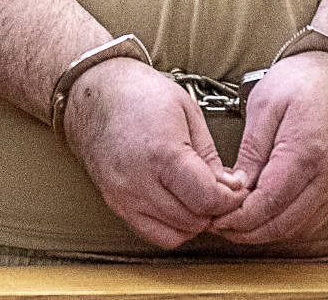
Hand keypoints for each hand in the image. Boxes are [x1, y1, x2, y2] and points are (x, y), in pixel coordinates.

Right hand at [62, 57, 247, 248]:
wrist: (93, 92)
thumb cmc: (138, 93)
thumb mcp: (187, 111)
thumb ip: (210, 156)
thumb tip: (230, 188)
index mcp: (161, 153)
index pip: (208, 200)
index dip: (230, 198)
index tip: (233, 188)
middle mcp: (138, 180)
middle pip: (194, 220)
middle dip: (214, 208)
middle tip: (216, 188)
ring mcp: (123, 195)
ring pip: (177, 233)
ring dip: (193, 219)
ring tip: (195, 195)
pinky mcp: (114, 203)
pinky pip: (154, 235)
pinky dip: (172, 226)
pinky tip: (176, 203)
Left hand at [210, 51, 327, 244]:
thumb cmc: (301, 82)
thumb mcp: (264, 105)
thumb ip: (251, 150)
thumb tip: (235, 186)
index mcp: (306, 152)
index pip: (269, 201)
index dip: (239, 217)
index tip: (215, 219)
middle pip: (285, 223)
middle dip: (248, 232)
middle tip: (218, 226)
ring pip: (299, 228)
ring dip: (266, 233)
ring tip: (234, 224)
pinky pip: (311, 220)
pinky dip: (285, 226)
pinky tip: (262, 218)